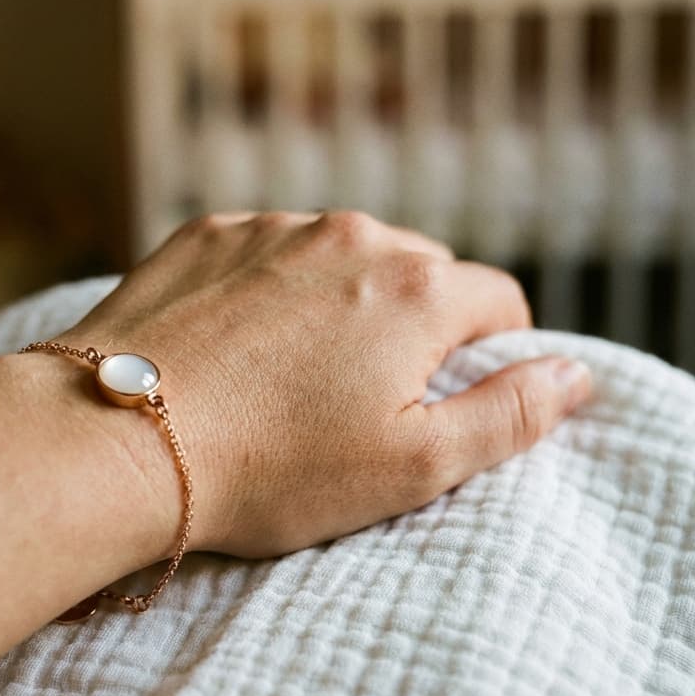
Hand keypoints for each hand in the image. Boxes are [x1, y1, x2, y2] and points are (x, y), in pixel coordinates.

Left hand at [55, 211, 590, 558]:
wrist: (117, 440)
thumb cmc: (270, 469)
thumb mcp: (414, 465)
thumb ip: (511, 413)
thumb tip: (576, 374)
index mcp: (415, 289)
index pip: (497, 299)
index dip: (489, 349)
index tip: (450, 392)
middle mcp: (352, 235)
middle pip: (420, 270)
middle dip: (414, 323)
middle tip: (364, 397)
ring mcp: (272, 226)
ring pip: (343, 255)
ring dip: (341, 300)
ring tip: (293, 374)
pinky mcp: (208, 233)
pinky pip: (269, 248)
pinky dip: (273, 286)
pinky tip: (238, 343)